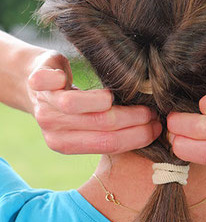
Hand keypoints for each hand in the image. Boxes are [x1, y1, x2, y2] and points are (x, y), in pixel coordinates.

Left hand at [27, 51, 161, 154]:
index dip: (137, 137)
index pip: (108, 144)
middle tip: (154, 112)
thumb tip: (150, 133)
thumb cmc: (68, 102)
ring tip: (130, 95)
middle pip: (101, 127)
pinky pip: (47, 82)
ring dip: (109, 101)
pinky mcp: (36, 82)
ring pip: (78, 107)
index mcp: (65, 144)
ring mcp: (43, 106)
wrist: (30, 81)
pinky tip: (69, 77)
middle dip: (134, 119)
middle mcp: (52, 129)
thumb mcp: (84, 123)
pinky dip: (60, 78)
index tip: (158, 128)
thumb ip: (105, 130)